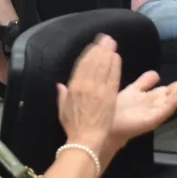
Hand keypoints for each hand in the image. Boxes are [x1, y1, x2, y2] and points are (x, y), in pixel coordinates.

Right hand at [56, 35, 121, 149]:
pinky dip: (115, 66)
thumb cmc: (74, 127)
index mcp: (73, 87)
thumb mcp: (63, 110)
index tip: (94, 46)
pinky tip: (117, 58)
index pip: (81, 66)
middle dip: (100, 49)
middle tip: (106, 38)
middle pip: (93, 62)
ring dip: (108, 54)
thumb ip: (62, 96)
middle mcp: (85, 85)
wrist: (85, 139)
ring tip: (112, 44)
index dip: (89, 54)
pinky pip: (112, 77)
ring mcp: (98, 90)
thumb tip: (59, 85)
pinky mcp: (110, 96)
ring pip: (103, 67)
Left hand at [111, 66, 176, 141]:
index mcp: (157, 97)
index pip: (175, 86)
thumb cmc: (120, 109)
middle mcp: (160, 104)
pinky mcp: (152, 120)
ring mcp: (157, 112)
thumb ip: (145, 82)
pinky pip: (165, 111)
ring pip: (174, 99)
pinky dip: (173, 104)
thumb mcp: (134, 89)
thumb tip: (157, 74)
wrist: (108, 124)